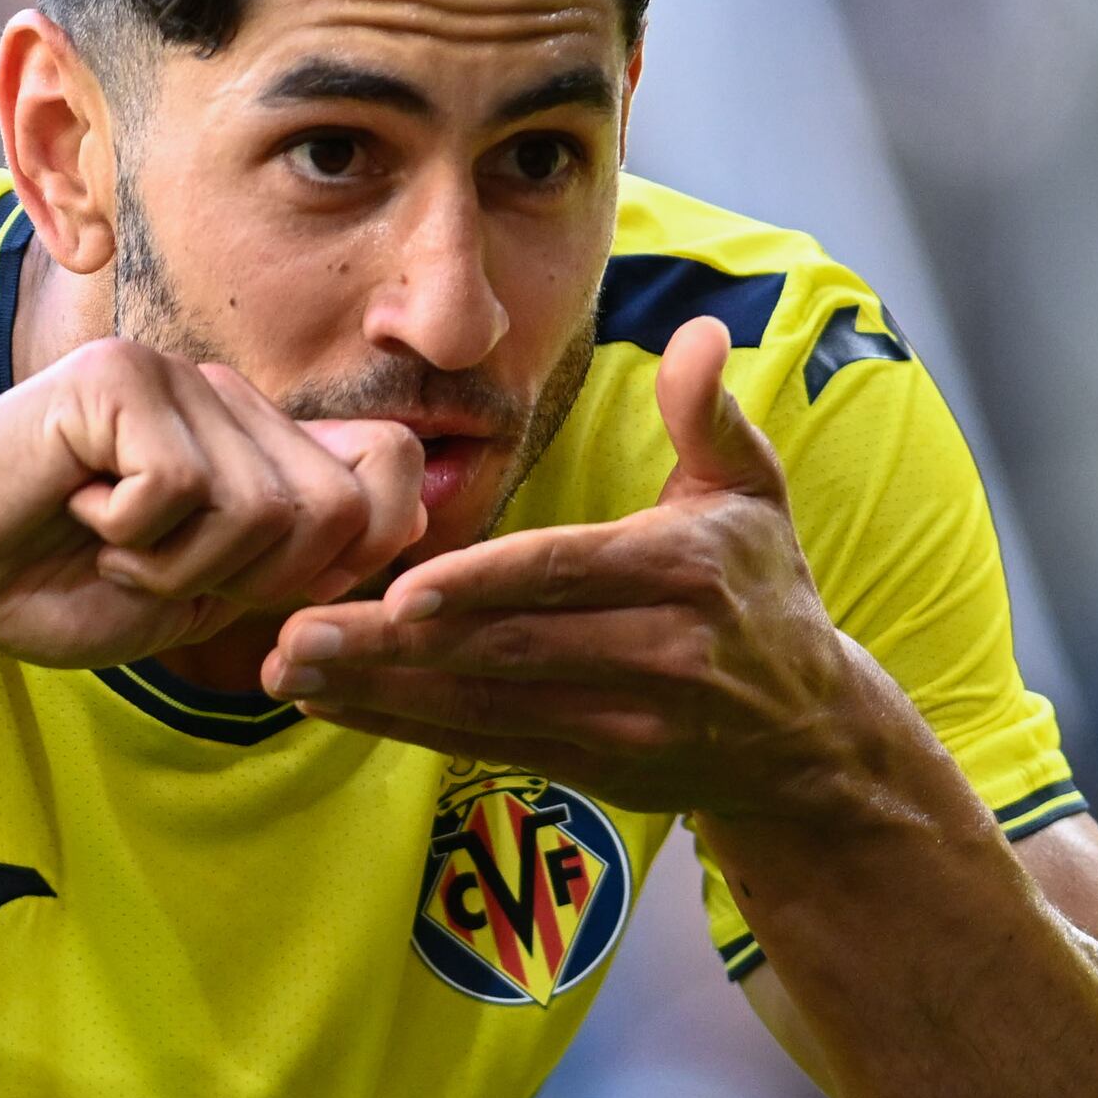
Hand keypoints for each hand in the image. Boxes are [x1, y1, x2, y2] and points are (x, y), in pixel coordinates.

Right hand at [0, 331, 424, 668]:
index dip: (354, 546)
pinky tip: (77, 509)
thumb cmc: (56, 582)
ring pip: (259, 507)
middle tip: (155, 569)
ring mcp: (177, 379)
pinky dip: (127, 537)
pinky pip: (178, 488)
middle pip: (331, 506)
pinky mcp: (117, 380)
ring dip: (176, 565)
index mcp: (259, 440)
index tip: (254, 585)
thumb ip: (296, 562)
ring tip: (109, 543)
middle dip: (248, 578)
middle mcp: (230, 395)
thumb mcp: (202, 593)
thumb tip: (412, 516)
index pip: (390, 464)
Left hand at [263, 320, 884, 819]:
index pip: (568, 573)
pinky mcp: (589, 766)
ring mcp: (620, 724)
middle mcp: (655, 655)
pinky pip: (483, 742)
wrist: (810, 737)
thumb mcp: (756, 494)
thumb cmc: (764, 591)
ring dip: (378, 690)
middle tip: (295, 629)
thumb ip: (712, 415)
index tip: (405, 590)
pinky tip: (330, 702)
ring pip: (483, 704)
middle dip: (393, 644)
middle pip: (507, 648)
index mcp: (684, 573)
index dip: (484, 585)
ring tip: (287, 667)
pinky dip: (402, 725)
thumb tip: (701, 332)